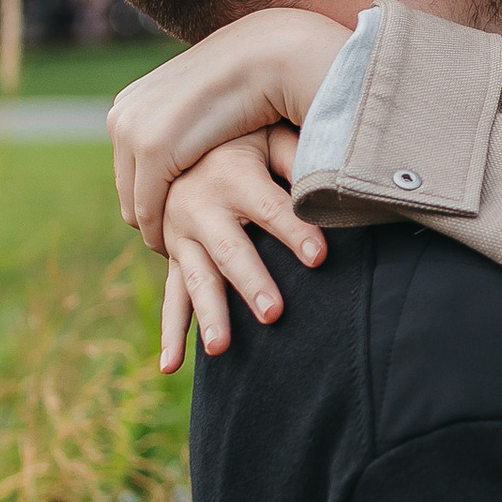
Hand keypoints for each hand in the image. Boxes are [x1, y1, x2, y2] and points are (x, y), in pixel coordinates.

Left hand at [110, 9, 350, 250]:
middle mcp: (122, 117)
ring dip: (159, 229)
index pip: (128, 169)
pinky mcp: (153, 152)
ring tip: (188, 248)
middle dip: (154, 218)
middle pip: (127, 190)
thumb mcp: (204, 104)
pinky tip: (186, 245)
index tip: (180, 221)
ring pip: (134, 206)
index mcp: (130, 104)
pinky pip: (149, 210)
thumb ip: (186, 126)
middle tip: (183, 243)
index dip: (154, 199)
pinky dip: (164, 232)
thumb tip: (188, 150)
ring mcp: (133, 132)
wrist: (268, 57)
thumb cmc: (250, 82)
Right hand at [155, 127, 321, 373]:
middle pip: (230, 249)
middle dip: (251, 281)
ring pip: (197, 279)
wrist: (177, 140)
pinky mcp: (174, 256)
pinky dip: (170, 333)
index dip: (294, 230)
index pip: (269, 206)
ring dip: (209, 314)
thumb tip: (331, 169)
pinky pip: (172, 297)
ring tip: (221, 349)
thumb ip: (297, 153)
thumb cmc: (242, 140)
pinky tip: (170, 367)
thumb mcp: (268, 135)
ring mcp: (182, 235)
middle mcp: (200, 205)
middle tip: (274, 313)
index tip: (320, 256)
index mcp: (231, 173)